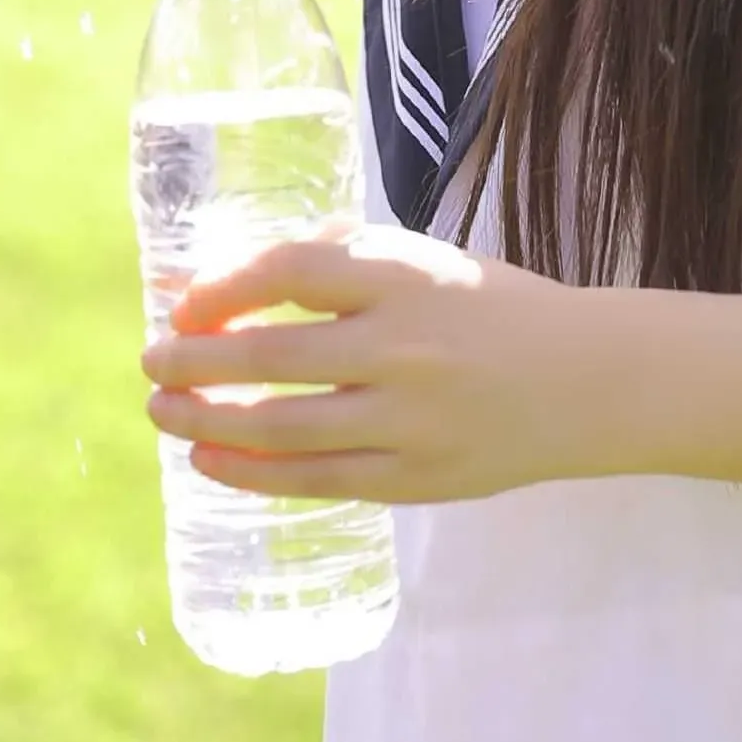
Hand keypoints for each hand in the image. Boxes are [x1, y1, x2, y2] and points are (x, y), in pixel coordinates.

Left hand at [142, 224, 602, 503]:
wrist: (589, 380)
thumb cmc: (494, 309)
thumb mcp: (428, 261)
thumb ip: (346, 260)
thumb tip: (236, 277)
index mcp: (408, 278)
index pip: (293, 273)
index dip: (225, 288)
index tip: (182, 301)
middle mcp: (404, 348)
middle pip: (273, 357)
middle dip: (196, 360)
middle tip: (152, 359)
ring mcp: (410, 421)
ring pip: (283, 427)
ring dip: (207, 421)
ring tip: (163, 412)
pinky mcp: (414, 479)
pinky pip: (315, 480)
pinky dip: (252, 472)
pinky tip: (209, 459)